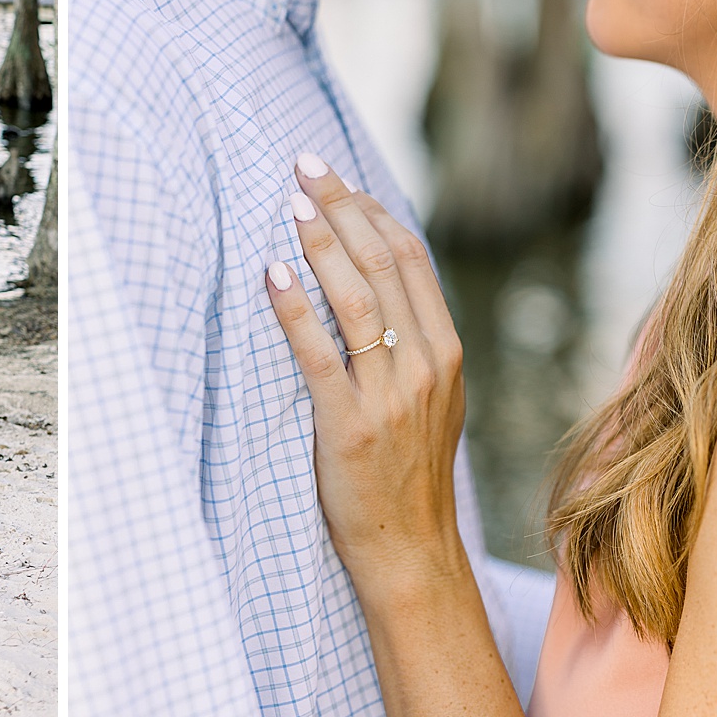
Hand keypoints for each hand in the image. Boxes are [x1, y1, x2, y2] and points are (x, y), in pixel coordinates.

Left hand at [265, 155, 469, 598]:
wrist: (411, 551)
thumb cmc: (408, 472)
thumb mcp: (429, 397)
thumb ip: (410, 342)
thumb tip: (374, 280)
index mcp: (445, 351)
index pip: (409, 258)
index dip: (371, 211)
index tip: (337, 177)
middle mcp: (424, 365)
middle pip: (382, 265)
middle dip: (341, 208)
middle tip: (304, 166)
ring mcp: (390, 396)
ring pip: (356, 300)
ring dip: (320, 245)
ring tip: (290, 205)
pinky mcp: (349, 426)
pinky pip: (320, 355)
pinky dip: (294, 308)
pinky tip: (271, 274)